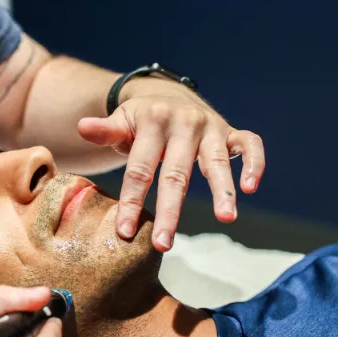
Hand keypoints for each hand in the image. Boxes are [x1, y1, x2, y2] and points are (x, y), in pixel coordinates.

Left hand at [78, 77, 264, 251]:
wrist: (167, 93)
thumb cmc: (139, 120)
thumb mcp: (120, 122)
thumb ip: (105, 130)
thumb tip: (82, 127)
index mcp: (152, 122)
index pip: (139, 169)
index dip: (131, 201)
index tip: (124, 232)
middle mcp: (184, 123)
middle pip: (176, 173)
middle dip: (170, 211)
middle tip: (163, 243)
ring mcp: (210, 127)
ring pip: (218, 161)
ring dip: (222, 190)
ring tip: (226, 219)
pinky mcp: (231, 131)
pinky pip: (250, 144)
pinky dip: (255, 163)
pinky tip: (250, 189)